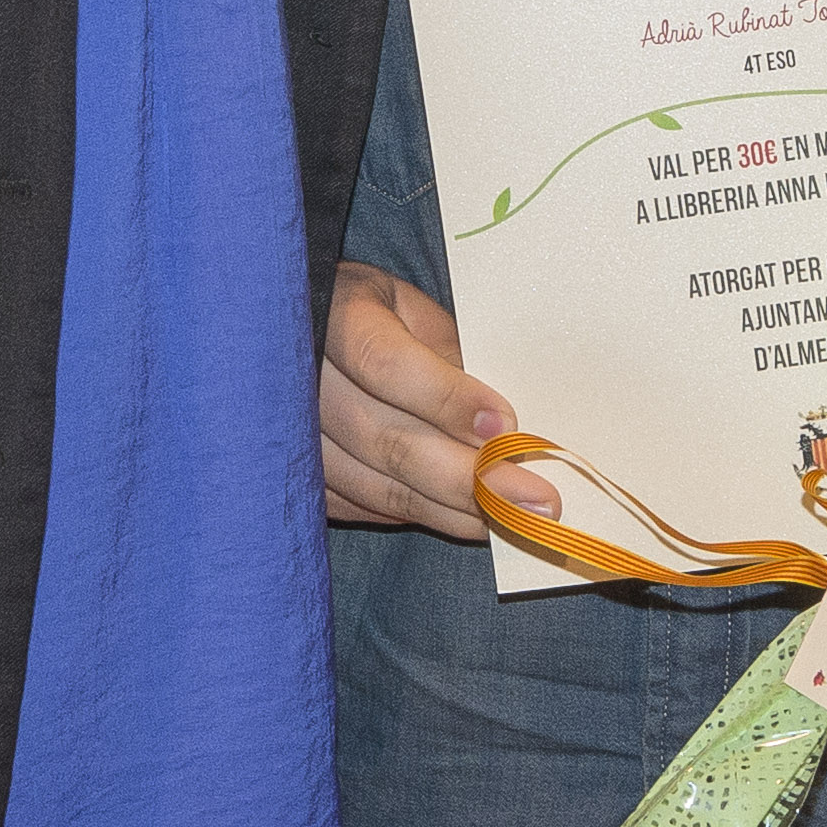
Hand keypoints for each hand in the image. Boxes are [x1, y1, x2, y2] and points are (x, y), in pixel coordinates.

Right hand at [319, 262, 554, 541]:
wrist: (296, 332)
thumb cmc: (373, 315)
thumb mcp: (410, 309)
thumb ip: (447, 354)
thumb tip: (503, 424)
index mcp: (332, 315)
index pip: (385, 364)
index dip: (447, 400)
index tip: (506, 428)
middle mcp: (299, 380)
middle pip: (385, 440)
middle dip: (468, 476)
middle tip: (536, 499)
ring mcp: (290, 437)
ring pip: (377, 486)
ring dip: (452, 508)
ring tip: (513, 518)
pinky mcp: (299, 478)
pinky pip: (363, 508)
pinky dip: (420, 514)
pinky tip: (466, 517)